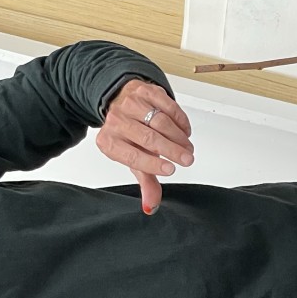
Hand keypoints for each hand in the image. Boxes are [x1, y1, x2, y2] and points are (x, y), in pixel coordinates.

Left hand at [97, 79, 194, 214]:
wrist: (121, 102)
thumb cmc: (129, 136)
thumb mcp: (134, 161)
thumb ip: (145, 182)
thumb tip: (151, 207)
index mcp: (109, 142)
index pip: (132, 156)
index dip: (153, 164)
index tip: (171, 169)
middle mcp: (116, 121)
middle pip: (148, 138)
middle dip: (171, 150)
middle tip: (187, 160)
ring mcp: (130, 103)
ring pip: (159, 121)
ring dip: (178, 136)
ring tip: (187, 148)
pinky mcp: (145, 90)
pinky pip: (167, 105)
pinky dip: (180, 119)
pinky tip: (185, 131)